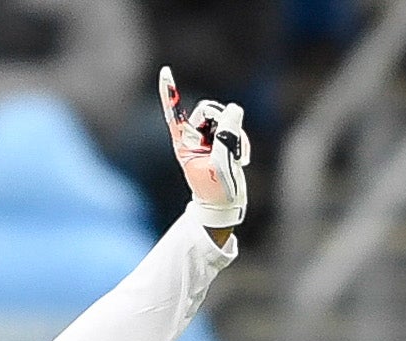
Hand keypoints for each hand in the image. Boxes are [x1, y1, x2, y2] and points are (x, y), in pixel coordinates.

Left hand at [161, 65, 248, 232]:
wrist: (223, 205)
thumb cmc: (218, 190)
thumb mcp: (223, 165)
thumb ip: (228, 136)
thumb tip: (234, 108)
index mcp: (184, 143)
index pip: (175, 113)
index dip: (170, 92)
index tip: (164, 71)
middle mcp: (193, 136)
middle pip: (208, 109)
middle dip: (223, 121)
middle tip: (231, 147)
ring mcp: (207, 137)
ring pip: (225, 116)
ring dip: (236, 133)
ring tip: (237, 158)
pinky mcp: (221, 139)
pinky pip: (234, 127)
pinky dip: (241, 138)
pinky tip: (241, 158)